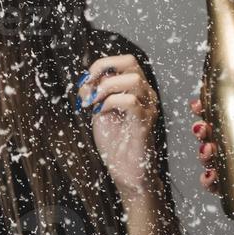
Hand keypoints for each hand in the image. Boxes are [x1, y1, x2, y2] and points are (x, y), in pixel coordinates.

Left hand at [76, 54, 161, 192]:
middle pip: (131, 62)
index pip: (124, 61)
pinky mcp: (145, 123)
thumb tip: (85, 81)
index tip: (86, 80)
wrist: (127, 172)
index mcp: (137, 90)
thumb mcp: (99, 112)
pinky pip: (131, 101)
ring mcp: (148, 108)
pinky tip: (101, 114)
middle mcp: (146, 95)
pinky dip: (110, 103)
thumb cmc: (116, 144)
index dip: (102, 64)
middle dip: (104, 70)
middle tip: (89, 88)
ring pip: (133, 80)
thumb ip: (94, 95)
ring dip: (107, 88)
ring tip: (94, 103)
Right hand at [188, 88, 233, 194]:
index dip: (207, 110)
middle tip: (203, 129)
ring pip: (212, 162)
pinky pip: (219, 188)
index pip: (224, 116)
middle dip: (201, 132)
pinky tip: (211, 177)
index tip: (198, 105)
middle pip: (212, 138)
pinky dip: (210, 183)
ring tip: (209, 152)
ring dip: (203, 156)